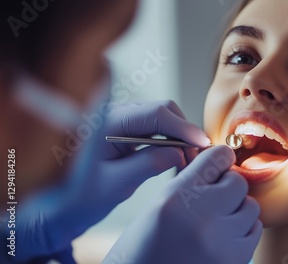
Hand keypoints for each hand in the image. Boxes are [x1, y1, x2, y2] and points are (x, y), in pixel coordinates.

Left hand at [13, 100, 207, 261]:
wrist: (55, 205)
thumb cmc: (77, 196)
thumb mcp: (116, 184)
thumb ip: (149, 164)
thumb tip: (180, 152)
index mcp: (106, 122)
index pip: (156, 114)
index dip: (184, 127)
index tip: (202, 143)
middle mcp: (114, 114)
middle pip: (162, 110)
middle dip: (183, 130)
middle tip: (196, 156)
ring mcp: (119, 120)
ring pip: (160, 117)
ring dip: (177, 135)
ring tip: (186, 159)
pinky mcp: (123, 129)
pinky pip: (153, 127)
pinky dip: (168, 139)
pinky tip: (172, 156)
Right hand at [103, 145, 262, 263]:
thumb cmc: (142, 247)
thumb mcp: (156, 205)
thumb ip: (188, 181)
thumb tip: (218, 160)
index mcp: (177, 197)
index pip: (219, 156)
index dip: (219, 160)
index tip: (217, 167)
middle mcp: (202, 217)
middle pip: (238, 182)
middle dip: (227, 188)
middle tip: (212, 200)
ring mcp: (221, 242)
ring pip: (250, 207)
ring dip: (236, 211)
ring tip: (215, 222)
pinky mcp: (235, 260)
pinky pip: (254, 231)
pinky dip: (242, 232)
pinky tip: (221, 238)